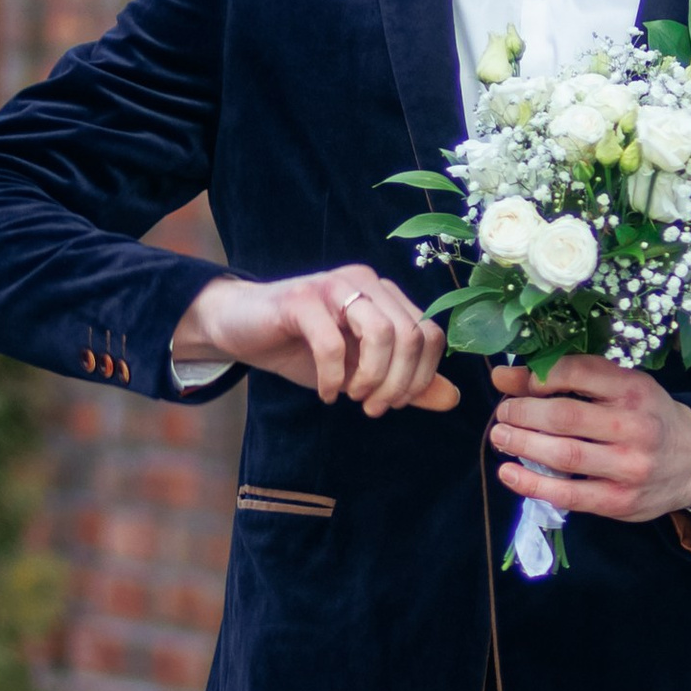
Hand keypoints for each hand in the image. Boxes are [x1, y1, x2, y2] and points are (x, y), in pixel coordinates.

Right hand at [172, 267, 461, 416]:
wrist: (240, 327)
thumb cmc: (302, 347)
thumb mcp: (359, 371)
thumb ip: (404, 382)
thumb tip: (451, 398)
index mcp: (386, 296)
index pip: (431, 333)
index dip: (422, 376)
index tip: (395, 403)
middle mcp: (366, 283)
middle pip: (412, 335)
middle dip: (398, 383)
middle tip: (374, 408)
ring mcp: (334, 286)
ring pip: (381, 334)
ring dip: (372, 378)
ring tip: (354, 397)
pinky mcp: (301, 299)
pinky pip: (332, 343)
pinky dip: (333, 377)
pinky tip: (326, 392)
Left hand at [489, 354, 690, 526]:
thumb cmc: (649, 416)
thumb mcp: (621, 387)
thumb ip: (569, 378)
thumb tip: (503, 375)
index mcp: (634, 389)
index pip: (577, 373)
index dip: (538, 376)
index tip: (516, 382)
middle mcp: (635, 426)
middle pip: (564, 416)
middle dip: (522, 412)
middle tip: (502, 412)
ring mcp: (628, 467)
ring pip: (564, 455)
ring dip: (521, 444)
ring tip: (500, 437)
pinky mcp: (620, 501)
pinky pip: (568, 494)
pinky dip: (532, 484)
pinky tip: (509, 473)